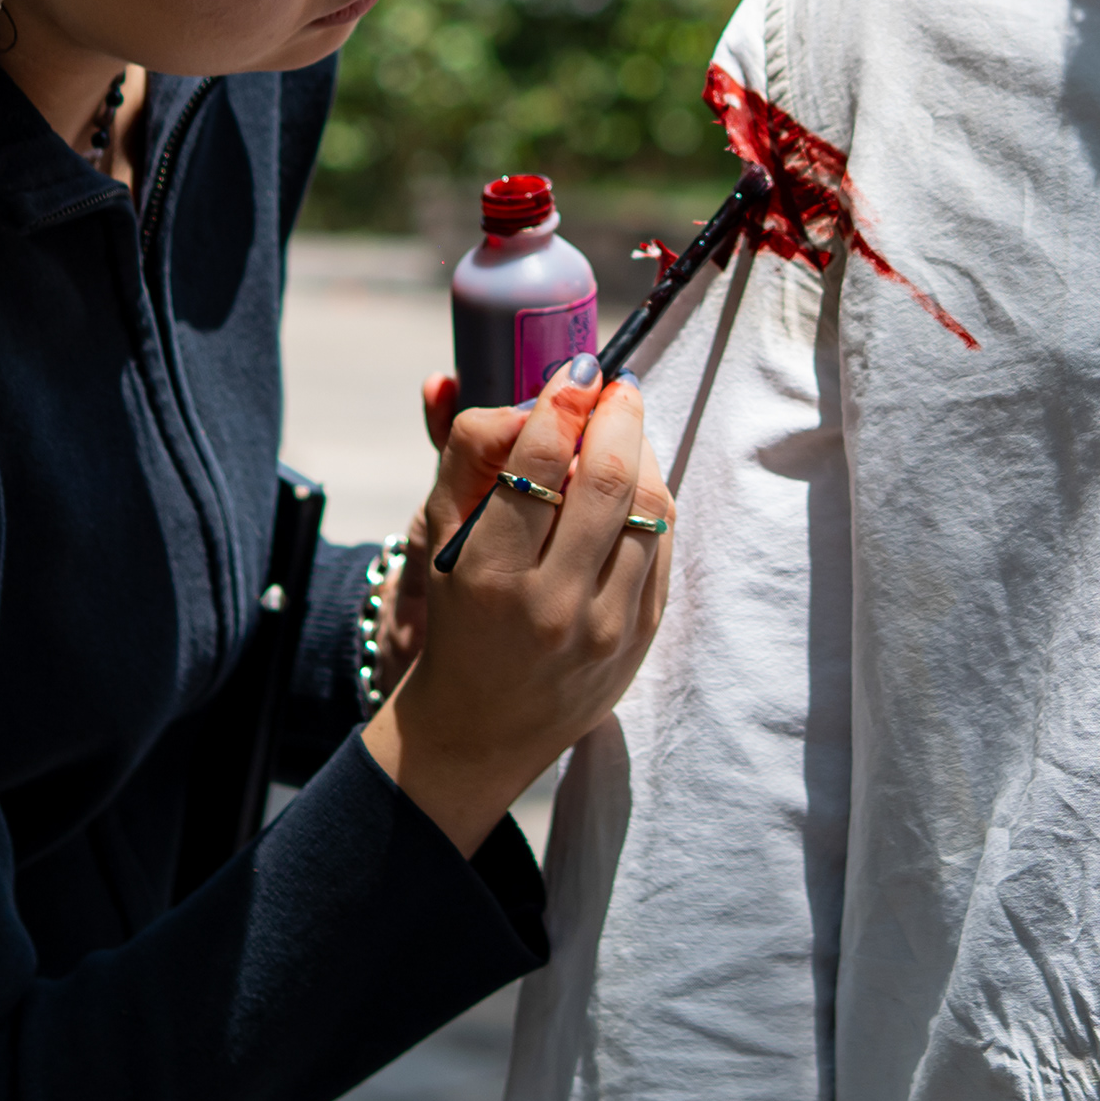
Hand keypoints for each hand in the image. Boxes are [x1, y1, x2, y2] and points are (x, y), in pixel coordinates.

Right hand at [360, 361, 673, 855]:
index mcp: (488, 574)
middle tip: (611, 384)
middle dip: (616, 413)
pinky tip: (632, 479)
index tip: (573, 372)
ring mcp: (606, 625)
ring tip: (621, 427)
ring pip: (649, 508)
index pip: (536, 463)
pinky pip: (663, 543)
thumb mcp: (436, 538)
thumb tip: (454, 376)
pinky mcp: (643, 636)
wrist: (481, 728)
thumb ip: (458, 453)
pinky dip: (652, 498)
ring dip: (641, 450)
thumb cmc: (456, 614)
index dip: (561, 402)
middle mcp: (551, 604)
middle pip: (606, 479)